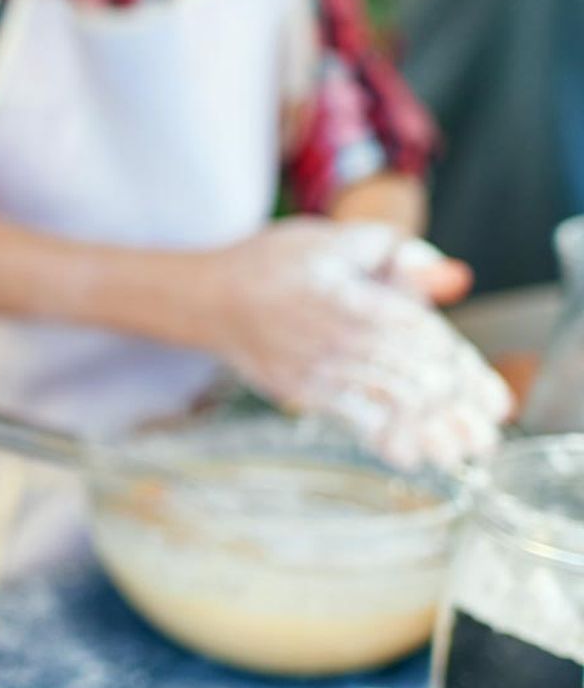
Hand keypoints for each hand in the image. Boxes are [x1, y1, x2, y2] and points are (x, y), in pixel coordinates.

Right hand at [201, 218, 509, 469]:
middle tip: (479, 422)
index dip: (455, 361)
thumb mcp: (330, 239)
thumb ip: (388, 250)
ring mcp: (315, 371)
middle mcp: (332, 338)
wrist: (207, 299)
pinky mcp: (301, 393)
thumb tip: (441, 273)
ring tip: (458, 443)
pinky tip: (411, 447)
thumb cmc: (271, 264)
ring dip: (427, 425)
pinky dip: (386, 434)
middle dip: (451, 402)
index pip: (418, 332)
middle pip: (409, 373)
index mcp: (345, 297)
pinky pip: (353, 418)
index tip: (480, 384)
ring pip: (385, 402)